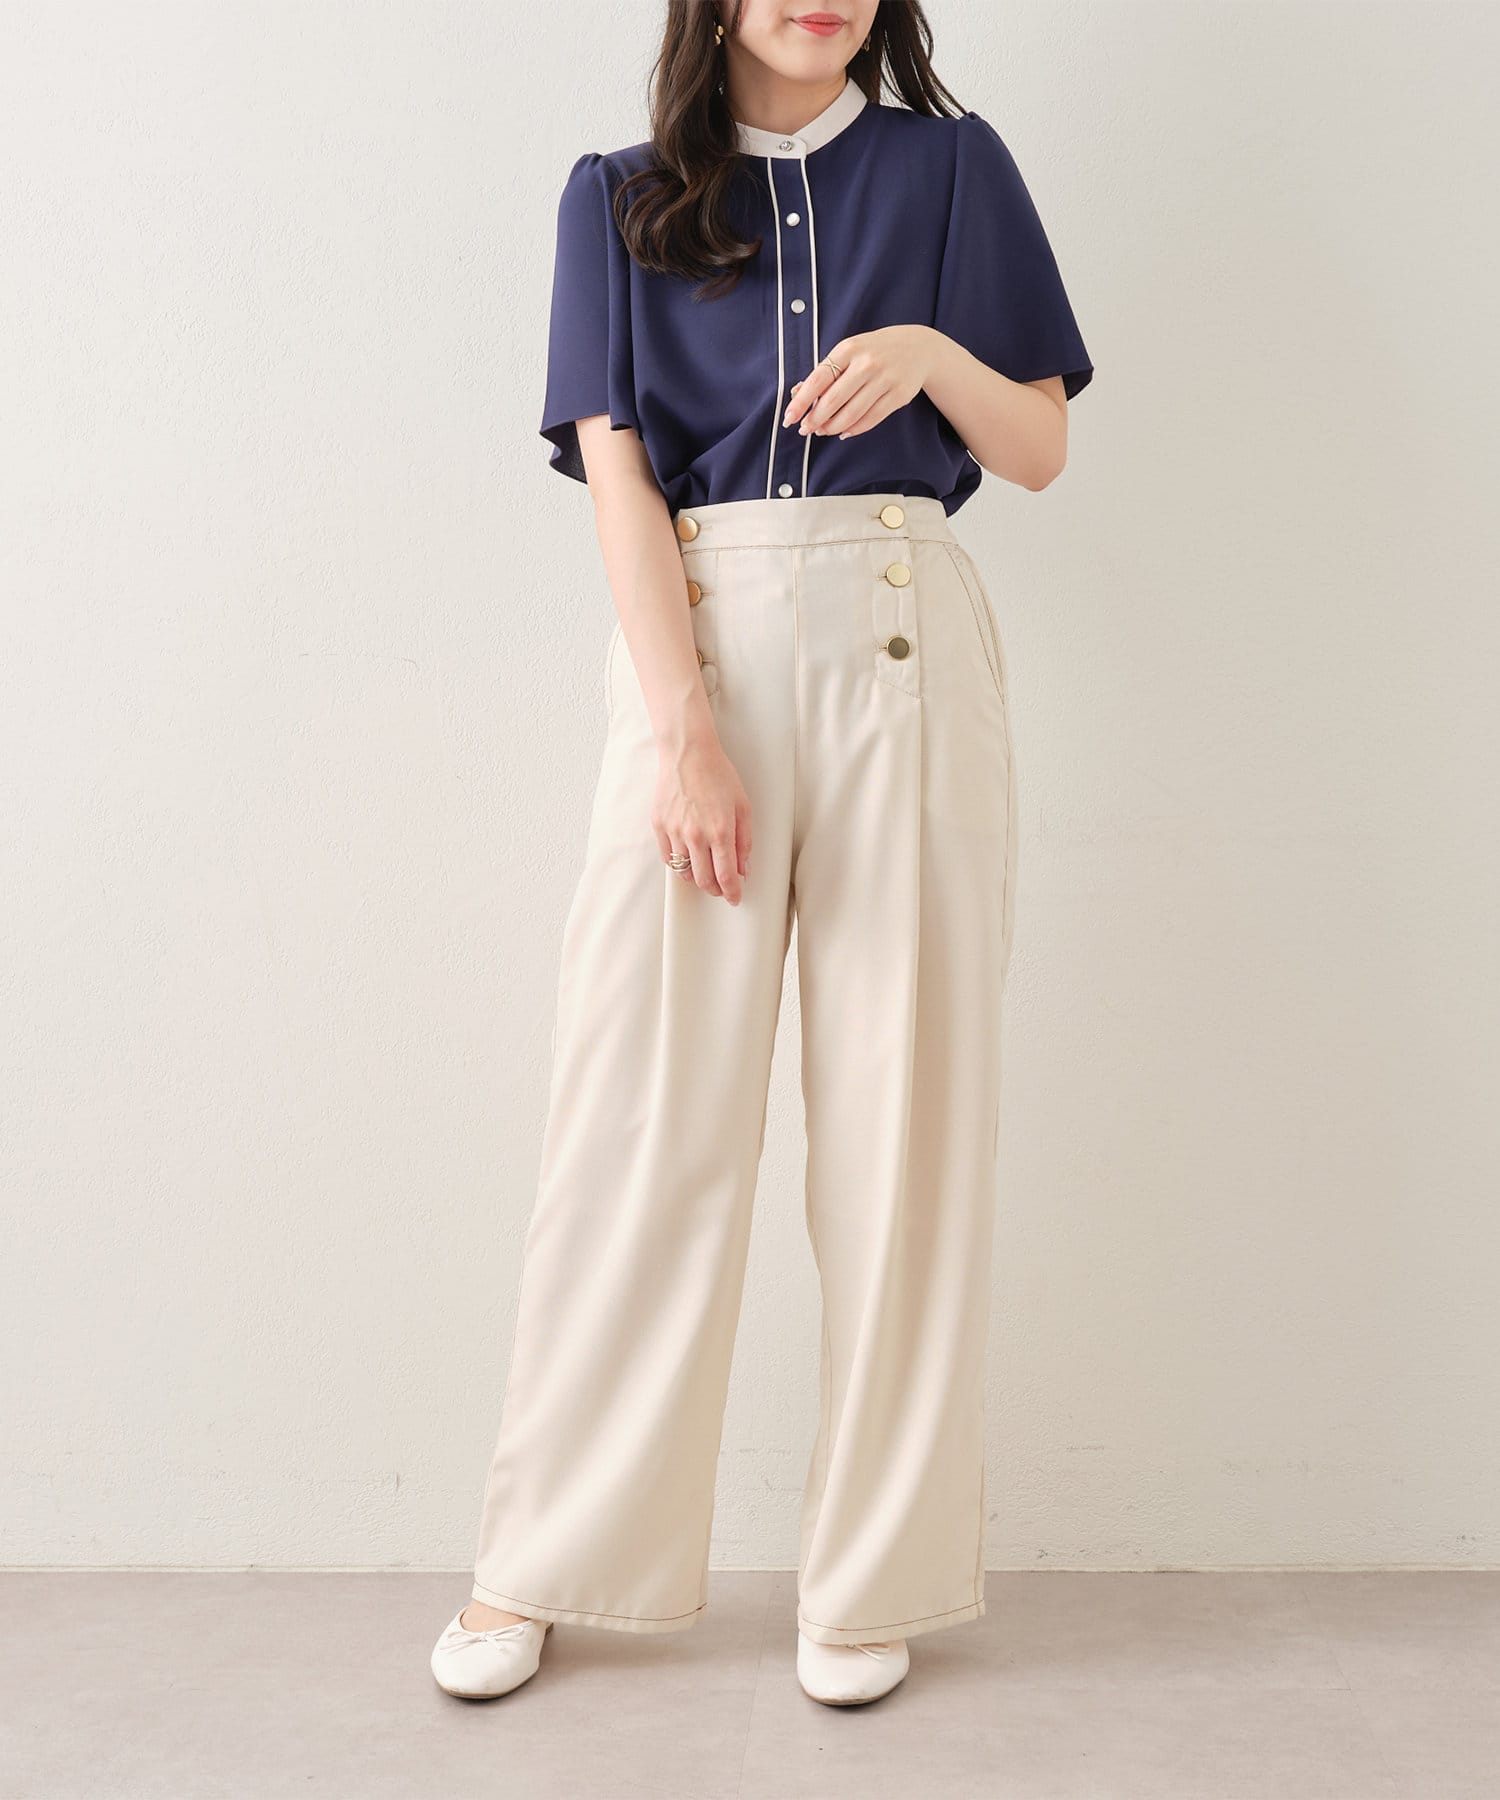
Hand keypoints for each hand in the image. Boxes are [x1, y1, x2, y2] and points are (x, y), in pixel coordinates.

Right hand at [653, 731, 751, 904]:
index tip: (735, 898)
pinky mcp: (659, 825)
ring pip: (684, 872)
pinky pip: (668, 857)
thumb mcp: (742, 806)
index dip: (732, 892)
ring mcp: (675, 832)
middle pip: (704, 880)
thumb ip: (744, 841)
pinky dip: (679, 864)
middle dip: (715, 889)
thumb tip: (743, 868)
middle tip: (721, 889)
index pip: (726, 876)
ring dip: (696, 879)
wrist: (688, 754)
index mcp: (720, 831)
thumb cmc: (718, 775)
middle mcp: (696, 836)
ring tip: (705, 873)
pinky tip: (688, 859)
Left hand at [781, 325, 938, 440]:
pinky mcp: (899, 395)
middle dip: (815, 419)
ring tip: (822, 431)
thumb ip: (825, 372)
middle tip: (805, 430)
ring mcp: (885, 379)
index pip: (818, 379)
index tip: (788, 418)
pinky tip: (843, 432)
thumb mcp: (849, 352)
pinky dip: (853, 429)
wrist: (918, 347)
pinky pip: (871, 419)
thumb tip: (797, 395)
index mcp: (849, 349)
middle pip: (834, 400)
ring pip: (851, 414)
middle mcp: (867, 363)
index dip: (801, 402)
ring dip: (832, 427)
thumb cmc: (874, 351)